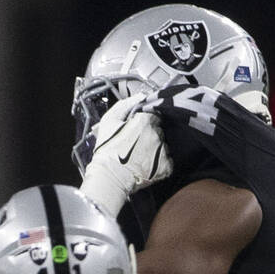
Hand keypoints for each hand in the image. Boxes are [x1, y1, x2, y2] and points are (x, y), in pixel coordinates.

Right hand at [79, 92, 172, 214]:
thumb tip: (141, 96)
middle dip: (151, 135)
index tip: (139, 128)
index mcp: (145, 120)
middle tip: (137, 144)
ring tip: (141, 156)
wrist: (109, 177)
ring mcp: (164, 150)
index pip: (155, 114)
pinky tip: (148, 166)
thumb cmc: (107, 150)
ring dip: (156, 149)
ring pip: (164, 145)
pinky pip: (167, 162)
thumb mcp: (109, 121)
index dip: (147, 121)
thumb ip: (125, 105)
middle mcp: (158, 133)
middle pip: (160, 130)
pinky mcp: (167, 166)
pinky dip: (160, 163)